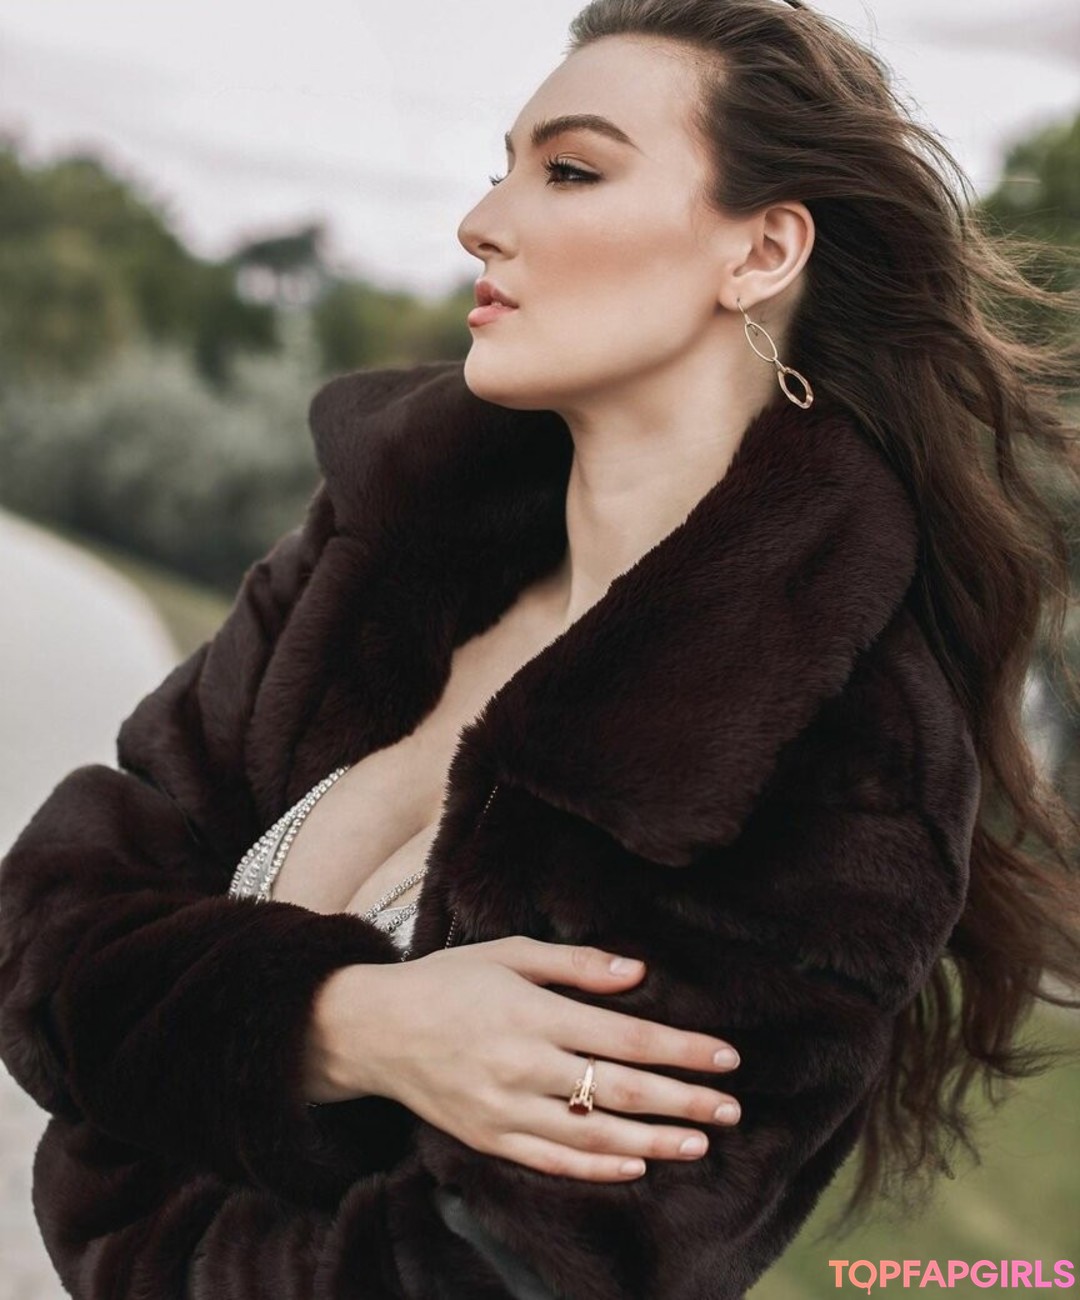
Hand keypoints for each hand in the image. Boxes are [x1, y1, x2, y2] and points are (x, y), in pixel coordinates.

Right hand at [307, 937, 741, 1182]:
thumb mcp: (509, 954)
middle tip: (733, 1107)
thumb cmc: (446, 981)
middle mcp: (523, 1066)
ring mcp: (505, 1110)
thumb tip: (638, 974)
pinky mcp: (488, 1139)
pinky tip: (636, 1165)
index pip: (627, 1038)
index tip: (727, 1056)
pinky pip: (553, 1161)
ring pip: (595, 1135)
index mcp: (534, 1014)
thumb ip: (576, 964)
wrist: (373, 1029)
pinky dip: (598, 1167)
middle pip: (622, 1091)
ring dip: (654, 1140)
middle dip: (684, 1099)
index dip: (683, 1049)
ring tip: (701, 1142)